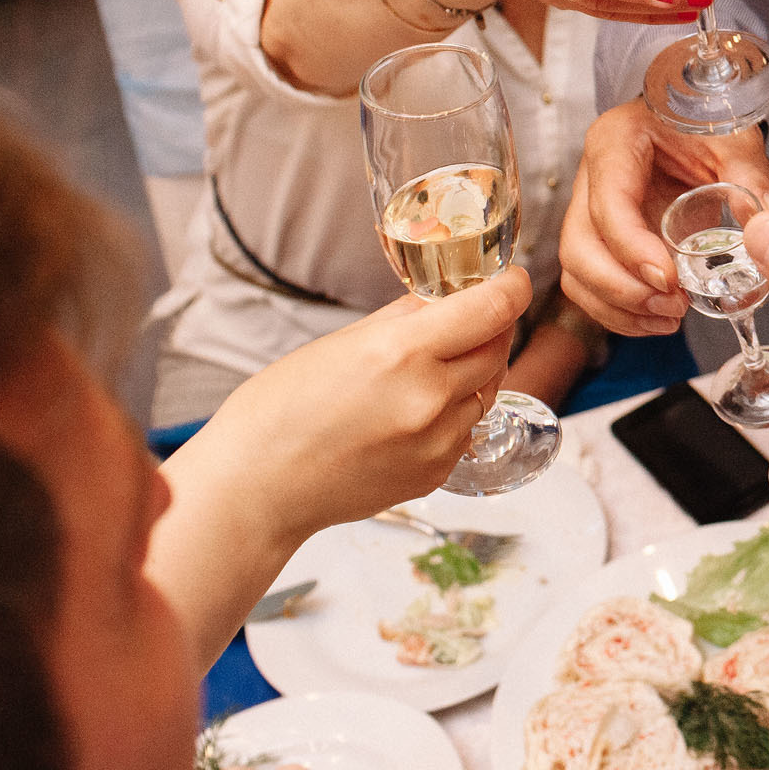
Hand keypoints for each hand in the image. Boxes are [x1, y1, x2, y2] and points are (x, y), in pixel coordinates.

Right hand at [186, 267, 528, 543]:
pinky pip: (467, 428)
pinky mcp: (435, 473)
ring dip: (474, 370)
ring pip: (487, 389)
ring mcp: (437, 442)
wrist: (255, 489)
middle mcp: (429, 399)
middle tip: (470, 316)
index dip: (511, 288)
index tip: (513, 279)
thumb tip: (445, 296)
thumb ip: (404, 318)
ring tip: (433, 365)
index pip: (492, 309)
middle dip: (490, 326)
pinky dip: (456, 410)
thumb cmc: (278, 411)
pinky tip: (418, 407)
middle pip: (497, 348)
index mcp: (402, 354)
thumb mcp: (341, 343)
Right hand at [558, 104, 768, 334]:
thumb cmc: (706, 118)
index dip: (633, 249)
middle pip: (578, 248)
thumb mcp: (734, 139)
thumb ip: (750, 178)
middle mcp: (591, 178)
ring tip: (669, 318)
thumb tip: (766, 224)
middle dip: (621, 289)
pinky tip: (656, 319)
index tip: (669, 278)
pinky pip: (592, 284)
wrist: (692, 116)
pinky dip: (619, 311)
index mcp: (615, 142)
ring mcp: (591, 211)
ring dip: (618, 308)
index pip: (607, 205)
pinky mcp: (603, 238)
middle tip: (673, 305)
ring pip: (577, 273)